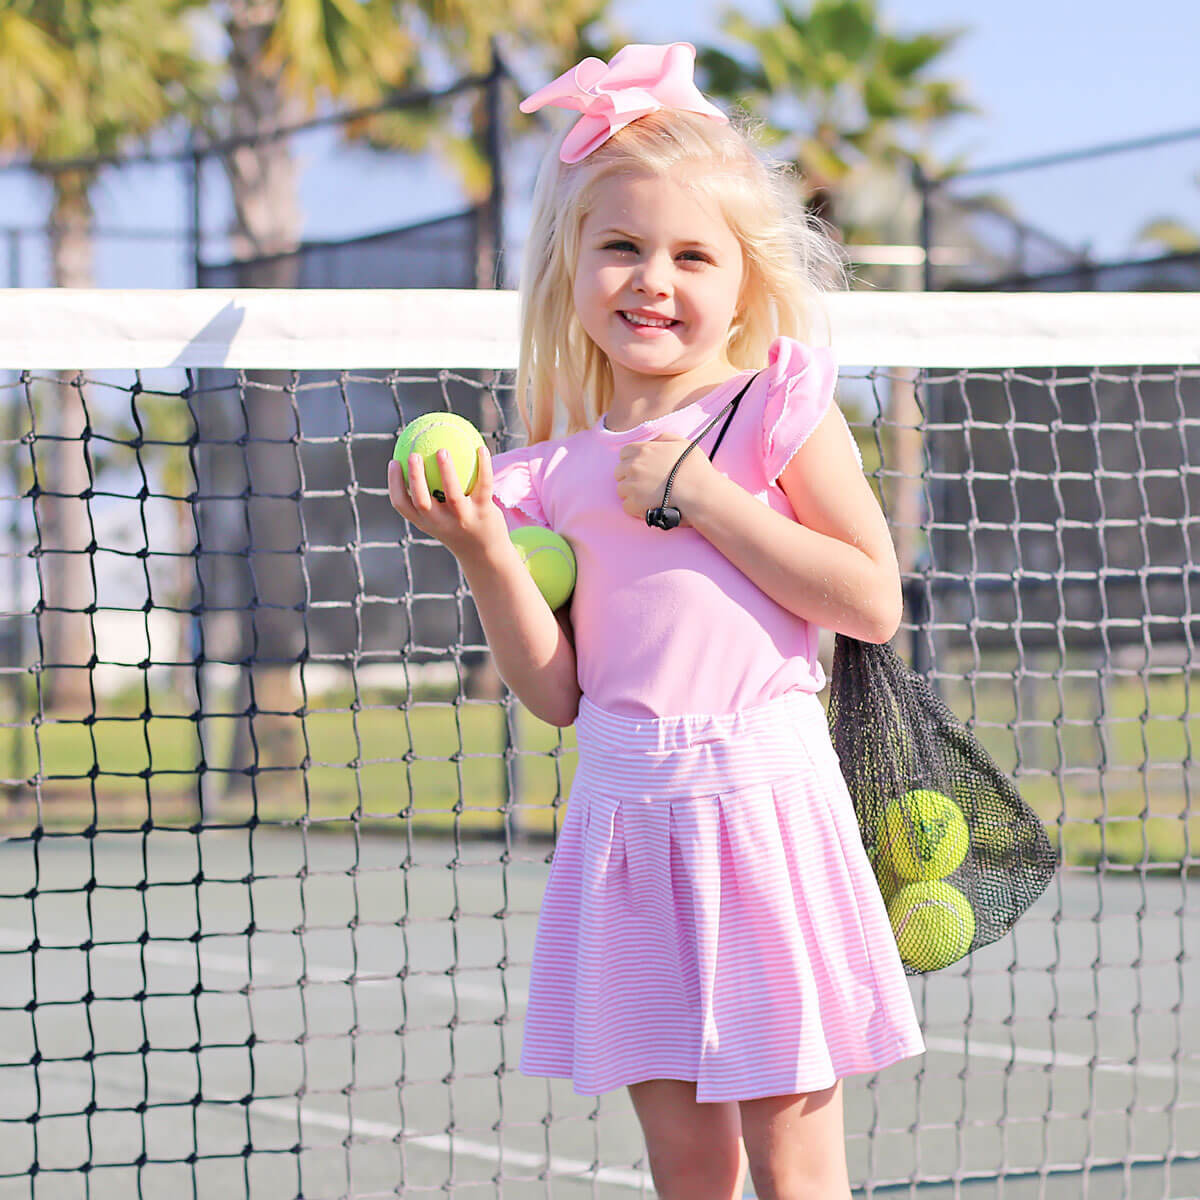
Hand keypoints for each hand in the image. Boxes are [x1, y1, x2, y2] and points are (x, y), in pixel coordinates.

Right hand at [387, 444, 509, 562]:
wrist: (486, 553)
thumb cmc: (459, 527)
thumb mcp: (441, 518)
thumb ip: (430, 496)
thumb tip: (422, 457)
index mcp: (425, 522)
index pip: (402, 505)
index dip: (394, 483)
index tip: (394, 461)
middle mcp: (441, 523)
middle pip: (421, 501)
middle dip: (415, 478)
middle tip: (413, 454)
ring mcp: (463, 519)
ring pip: (452, 494)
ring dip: (446, 471)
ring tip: (442, 450)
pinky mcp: (484, 513)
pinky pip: (483, 485)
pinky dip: (483, 466)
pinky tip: (482, 448)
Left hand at [615, 434, 715, 524]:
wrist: (699, 494)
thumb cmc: (695, 469)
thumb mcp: (682, 444)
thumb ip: (664, 438)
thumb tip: (654, 440)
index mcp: (643, 450)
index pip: (624, 453)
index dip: (632, 461)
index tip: (642, 469)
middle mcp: (633, 466)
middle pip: (619, 472)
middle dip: (630, 477)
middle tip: (645, 484)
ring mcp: (631, 485)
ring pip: (621, 489)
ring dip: (632, 493)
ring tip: (649, 497)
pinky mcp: (633, 504)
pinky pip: (626, 506)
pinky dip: (636, 508)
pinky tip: (649, 507)